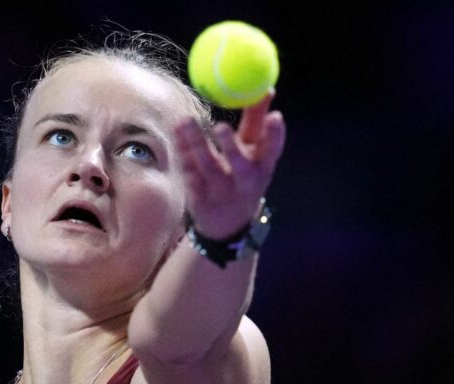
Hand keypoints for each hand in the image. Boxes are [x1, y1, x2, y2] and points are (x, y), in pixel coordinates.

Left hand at [173, 90, 286, 238]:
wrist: (227, 224)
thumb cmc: (243, 177)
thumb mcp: (254, 154)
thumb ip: (257, 122)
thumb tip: (266, 88)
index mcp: (262, 170)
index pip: (272, 153)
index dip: (275, 136)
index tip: (276, 116)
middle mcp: (244, 184)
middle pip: (239, 166)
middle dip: (231, 147)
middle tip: (221, 126)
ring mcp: (221, 193)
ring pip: (207, 168)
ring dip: (196, 144)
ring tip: (185, 121)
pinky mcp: (198, 198)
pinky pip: (189, 171)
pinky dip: (182, 151)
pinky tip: (177, 132)